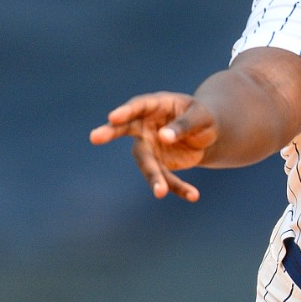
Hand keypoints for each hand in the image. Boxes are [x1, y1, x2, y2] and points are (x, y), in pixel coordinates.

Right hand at [89, 92, 218, 200]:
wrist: (206, 134)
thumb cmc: (200, 117)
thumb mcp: (200, 117)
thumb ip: (184, 125)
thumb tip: (163, 137)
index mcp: (155, 106)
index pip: (138, 106)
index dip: (125, 112)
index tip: (113, 118)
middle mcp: (145, 126)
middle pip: (125, 129)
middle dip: (110, 133)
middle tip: (94, 137)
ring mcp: (149, 146)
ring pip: (146, 163)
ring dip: (154, 178)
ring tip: (161, 192)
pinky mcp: (159, 164)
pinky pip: (167, 178)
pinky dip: (179, 187)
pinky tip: (193, 195)